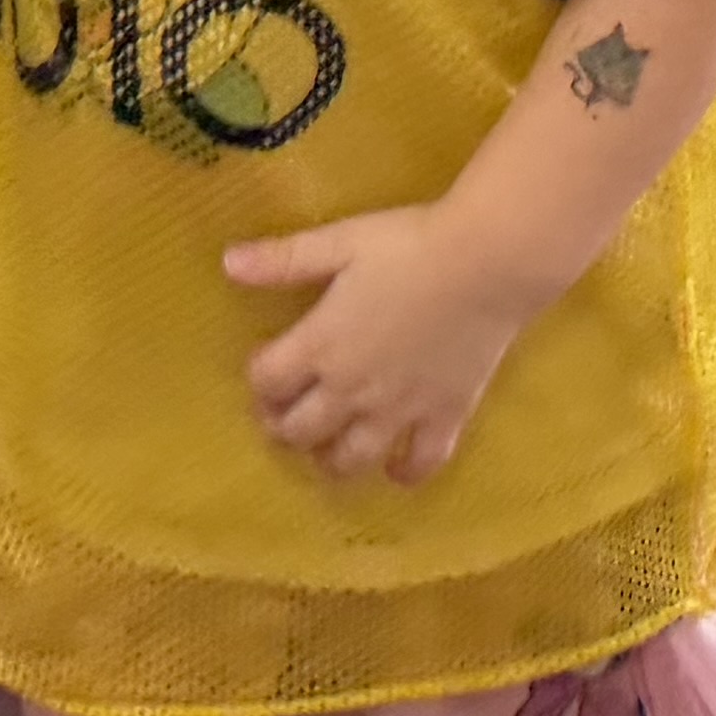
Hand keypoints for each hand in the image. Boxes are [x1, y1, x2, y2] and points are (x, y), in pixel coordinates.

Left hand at [220, 204, 541, 484]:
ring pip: (350, 459)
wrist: (488, 262)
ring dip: (329, 458)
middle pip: (299, 429)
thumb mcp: (340, 242)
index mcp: (320, 345)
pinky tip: (397, 467)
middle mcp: (351, 390)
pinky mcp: (443, 416)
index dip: (259, 377)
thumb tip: (228, 263)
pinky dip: (405, 472)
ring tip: (328, 446)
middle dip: (284, 425)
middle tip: (288, 411)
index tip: (266, 365)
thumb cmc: (410, 244)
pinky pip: (421, 463)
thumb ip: (283, 260)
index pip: (268, 381)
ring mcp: (398, 410)